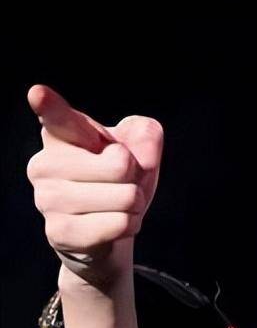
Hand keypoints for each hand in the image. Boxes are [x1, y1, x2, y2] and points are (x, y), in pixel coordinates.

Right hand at [25, 83, 163, 286]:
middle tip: (120, 186)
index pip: (58, 117)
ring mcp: (47, 199)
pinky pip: (119, 224)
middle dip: (136, 179)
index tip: (39, 95)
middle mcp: (45, 164)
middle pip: (121, 164)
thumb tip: (139, 148)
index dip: (49, 105)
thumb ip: (145, 138)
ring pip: (125, 197)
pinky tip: (113, 225)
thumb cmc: (119, 184)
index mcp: (61, 136)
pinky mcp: (59, 232)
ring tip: (117, 207)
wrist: (108, 233)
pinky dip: (130, 225)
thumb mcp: (139, 154)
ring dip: (135, 206)